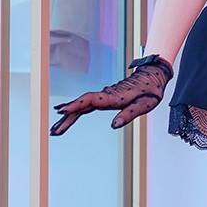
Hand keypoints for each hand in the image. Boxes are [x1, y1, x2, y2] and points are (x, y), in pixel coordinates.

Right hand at [50, 54, 173, 135]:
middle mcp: (105, 95)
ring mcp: (104, 96)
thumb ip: (129, 114)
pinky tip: (68, 117)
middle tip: (53, 131)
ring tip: (55, 130)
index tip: (61, 111)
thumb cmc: (151, 90)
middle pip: (81, 105)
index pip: (90, 101)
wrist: (154, 75)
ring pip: (82, 105)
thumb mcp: (144, 105)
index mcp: (114, 97)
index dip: (75, 105)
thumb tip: (114, 126)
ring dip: (68, 116)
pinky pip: (87, 105)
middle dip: (66, 117)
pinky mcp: (105, 98)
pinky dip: (76, 111)